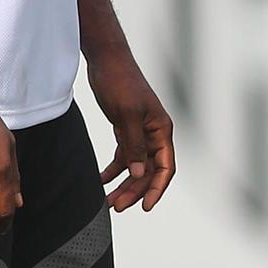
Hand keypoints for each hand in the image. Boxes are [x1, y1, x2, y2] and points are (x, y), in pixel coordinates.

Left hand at [87, 48, 175, 211]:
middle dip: (135, 190)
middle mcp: (154, 133)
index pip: (166, 167)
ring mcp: (140, 132)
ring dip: (124, 184)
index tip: (146, 207)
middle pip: (149, 171)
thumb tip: (140, 174)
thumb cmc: (120, 82)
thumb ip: (134, 145)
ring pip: (136, 166)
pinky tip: (101, 181)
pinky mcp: (126, 129)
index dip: (157, 189)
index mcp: (161, 129)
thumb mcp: (126, 115)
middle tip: (116, 206)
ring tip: (108, 201)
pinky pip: (123, 156)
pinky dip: (113, 170)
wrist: (106, 61)